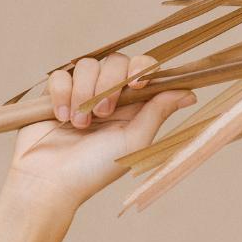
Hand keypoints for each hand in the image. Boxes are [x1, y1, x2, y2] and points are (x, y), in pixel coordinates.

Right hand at [5, 52, 197, 213]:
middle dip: (110, 84)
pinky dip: (62, 95)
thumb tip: (189, 92)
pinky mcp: (56, 92)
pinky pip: (61, 75)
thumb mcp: (133, 142)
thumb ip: (157, 113)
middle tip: (103, 114)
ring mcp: (82, 92)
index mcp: (133, 106)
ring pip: (87, 64)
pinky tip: (61, 118)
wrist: (51, 180)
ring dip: (84, 94)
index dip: (143, 69)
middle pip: (116, 61)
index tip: (138, 84)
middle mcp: (109, 94)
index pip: (144, 69)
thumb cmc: (95, 169)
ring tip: (79, 125)